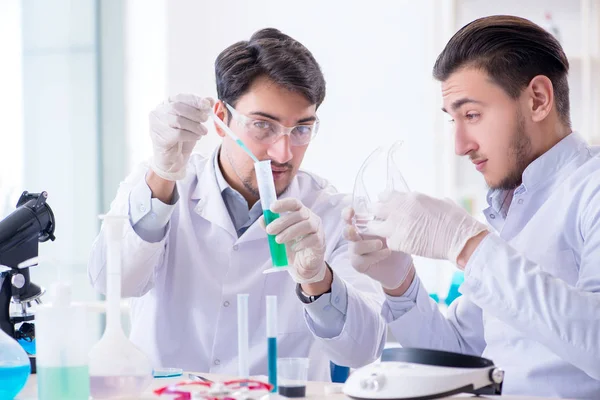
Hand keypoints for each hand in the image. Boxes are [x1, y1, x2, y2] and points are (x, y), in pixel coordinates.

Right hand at [149, 94, 214, 180]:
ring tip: (203, 131)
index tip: (207, 104)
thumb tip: (210, 100)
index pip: (180, 97)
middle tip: (206, 119)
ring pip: (178, 121)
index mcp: (166, 105)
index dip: (194, 100)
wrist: (173, 159)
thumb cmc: (181, 139)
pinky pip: (178, 134)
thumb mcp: (193, 122)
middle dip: (195, 113)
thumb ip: (199, 110)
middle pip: (178, 107)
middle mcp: (158, 113)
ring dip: (195, 126)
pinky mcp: (159, 138)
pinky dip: (191, 135)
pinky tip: (196, 137)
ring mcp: (156, 125)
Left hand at [261, 198, 326, 283]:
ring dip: (290, 232)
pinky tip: (294, 248)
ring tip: (278, 240)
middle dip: (282, 221)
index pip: (294, 203)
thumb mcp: (279, 236)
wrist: (304, 265)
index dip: (284, 204)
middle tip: (269, 230)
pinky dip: (302, 243)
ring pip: (307, 224)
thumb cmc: (292, 246)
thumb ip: (272, 227)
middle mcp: (311, 218)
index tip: (271, 208)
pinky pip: (313, 238)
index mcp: (300, 213)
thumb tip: (262, 219)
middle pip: (300, 213)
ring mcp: (318, 229)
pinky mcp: (321, 241)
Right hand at [342, 207, 413, 289]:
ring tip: (381, 243)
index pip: (348, 218)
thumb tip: (385, 204)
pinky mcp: (359, 264)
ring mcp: (355, 252)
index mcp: (360, 226)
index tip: (351, 211)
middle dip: (348, 230)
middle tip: (353, 229)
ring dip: (368, 244)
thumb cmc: (394, 241)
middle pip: (346, 232)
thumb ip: (383, 218)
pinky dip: (376, 255)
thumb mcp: (390, 227)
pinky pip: (363, 259)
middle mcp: (355, 238)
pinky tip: (387, 252)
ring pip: (356, 246)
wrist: (400, 263)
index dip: (346, 213)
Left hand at [365, 191, 487, 263]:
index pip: (385, 195)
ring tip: (385, 234)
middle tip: (382, 221)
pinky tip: (398, 245)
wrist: (460, 239)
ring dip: (378, 229)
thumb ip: (424, 202)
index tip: (388, 208)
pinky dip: (390, 244)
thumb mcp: (439, 202)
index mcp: (410, 198)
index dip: (385, 202)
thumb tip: (422, 203)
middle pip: (375, 208)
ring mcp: (397, 226)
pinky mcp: (398, 242)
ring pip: (374, 225)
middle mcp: (400, 209)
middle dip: (377, 214)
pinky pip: (386, 242)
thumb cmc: (456, 220)